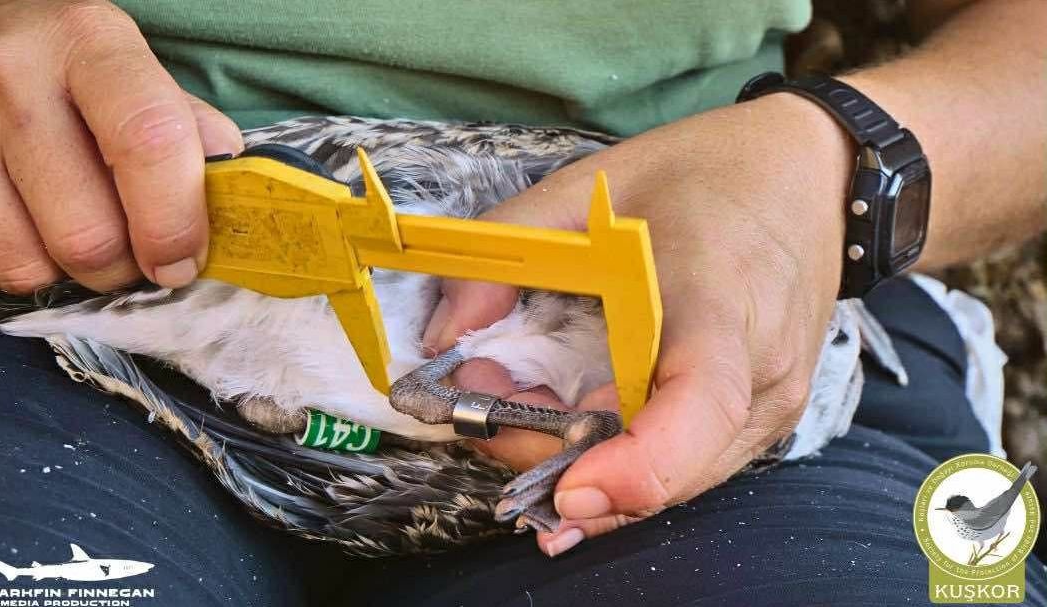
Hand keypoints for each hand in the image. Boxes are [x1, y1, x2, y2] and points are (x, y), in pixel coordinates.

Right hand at [0, 0, 242, 294]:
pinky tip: (30, 235)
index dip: (175, 223)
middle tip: (134, 256)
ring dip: (66, 276)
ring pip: (25, 261)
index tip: (183, 261)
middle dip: (122, 268)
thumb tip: (229, 195)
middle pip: (85, 230)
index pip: (149, 143)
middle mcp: (13, 76)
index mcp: (91, 45)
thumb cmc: (72, 63)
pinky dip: (13, 271)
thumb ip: (190, 130)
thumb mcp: (136, 70)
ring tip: (81, 242)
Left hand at [423, 93, 854, 555]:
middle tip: (477, 408)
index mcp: (724, 301)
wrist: (813, 174)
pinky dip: (620, 464)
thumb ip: (508, 250)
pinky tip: (566, 440)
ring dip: (582, 465)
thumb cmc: (707, 173)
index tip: (570, 490)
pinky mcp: (761, 416)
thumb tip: (447, 336)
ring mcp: (772, 406)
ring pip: (672, 482)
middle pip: (668, 468)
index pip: (701, 405)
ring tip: (513, 409)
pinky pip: (687, 465)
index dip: (638, 466)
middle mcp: (763, 372)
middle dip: (558, 461)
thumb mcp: (591, 188)